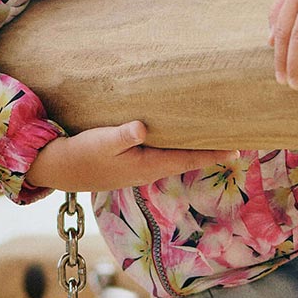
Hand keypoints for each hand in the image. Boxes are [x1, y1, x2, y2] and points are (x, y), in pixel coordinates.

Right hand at [23, 122, 230, 192]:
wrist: (61, 170)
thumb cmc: (82, 154)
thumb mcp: (101, 142)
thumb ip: (122, 135)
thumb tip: (142, 128)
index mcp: (148, 165)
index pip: (188, 158)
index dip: (212, 154)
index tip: (237, 150)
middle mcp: (150, 170)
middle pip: (188, 159)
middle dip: (211, 151)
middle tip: (236, 141)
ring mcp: (141, 169)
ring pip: (177, 158)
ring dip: (196, 150)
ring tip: (215, 140)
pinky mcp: (133, 164)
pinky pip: (165, 155)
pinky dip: (179, 148)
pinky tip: (181, 139)